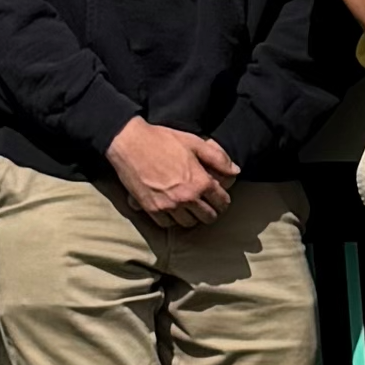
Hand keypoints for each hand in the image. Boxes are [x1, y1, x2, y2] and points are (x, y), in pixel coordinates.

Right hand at [108, 118, 238, 226]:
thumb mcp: (195, 143)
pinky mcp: (151, 208)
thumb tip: (235, 171)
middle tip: (206, 204)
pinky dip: (172, 220)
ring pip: (189, 224)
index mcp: (200, 182)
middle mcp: (186, 198)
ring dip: (192, 217)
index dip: (223, 200)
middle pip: (208, 217)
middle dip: (210, 211)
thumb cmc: (162, 140)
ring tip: (190, 207)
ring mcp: (168, 205)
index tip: (219, 197)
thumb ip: (218, 159)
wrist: (128, 143)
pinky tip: (172, 210)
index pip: (222, 202)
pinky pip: (167, 225)